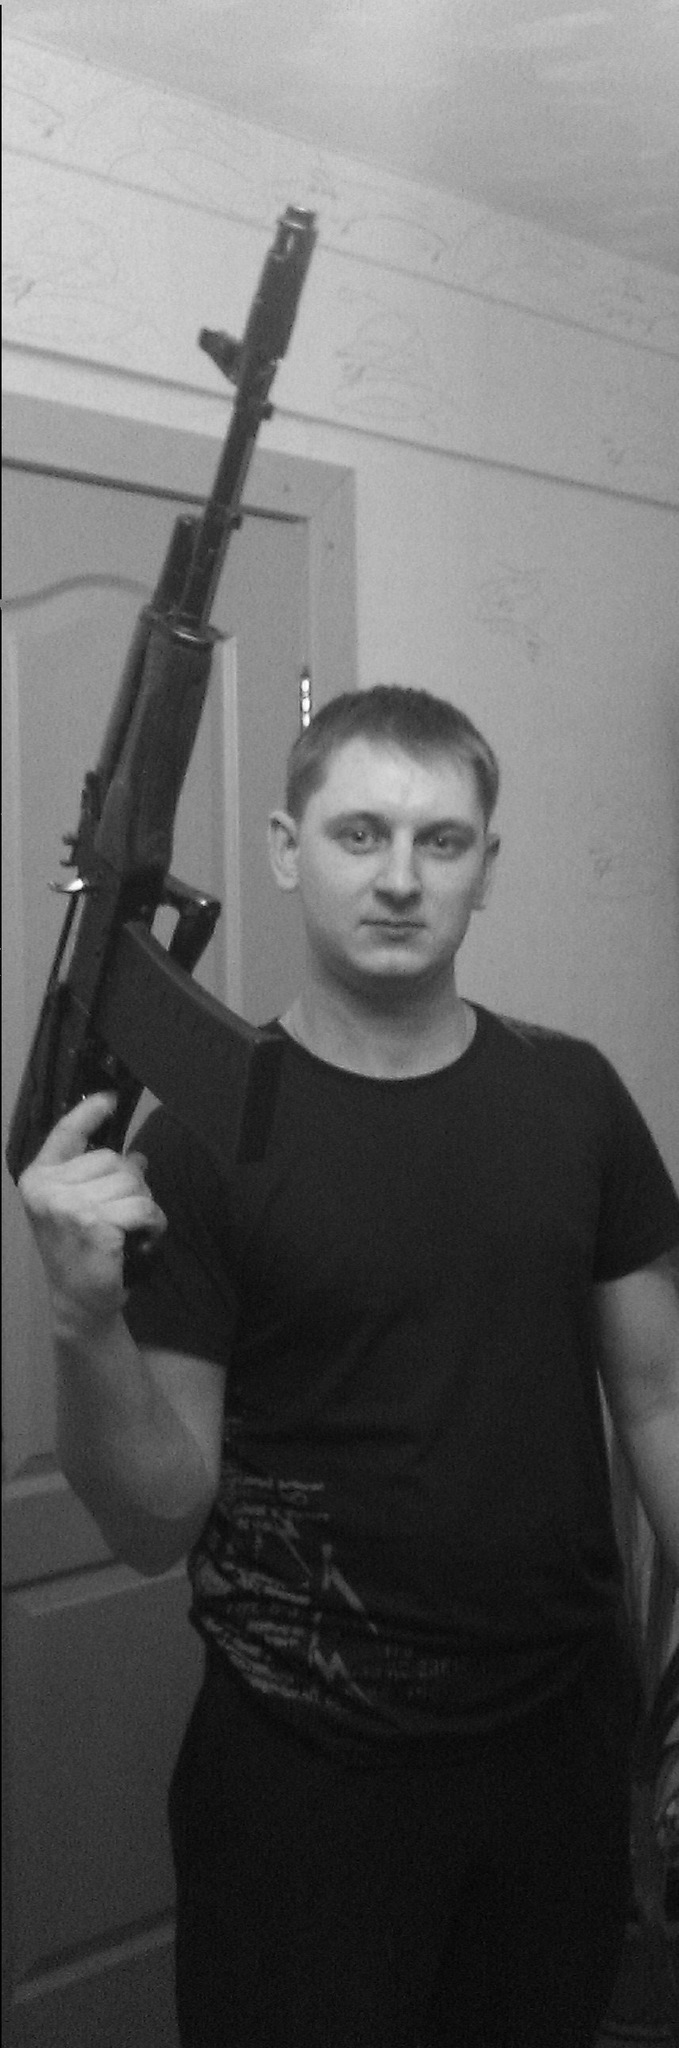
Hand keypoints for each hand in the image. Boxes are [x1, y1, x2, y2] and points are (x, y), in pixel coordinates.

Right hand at [18, 1094, 166, 1336]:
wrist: (79, 1303)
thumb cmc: (81, 1253)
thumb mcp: (82, 1208)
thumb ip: (100, 1178)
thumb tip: (138, 1158)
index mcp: (39, 1179)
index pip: (65, 1134)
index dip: (89, 1113)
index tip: (110, 1098)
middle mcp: (48, 1189)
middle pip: (113, 1159)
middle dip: (131, 1182)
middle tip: (127, 1212)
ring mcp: (69, 1206)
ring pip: (132, 1182)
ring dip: (144, 1203)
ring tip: (133, 1227)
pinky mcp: (95, 1224)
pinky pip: (143, 1206)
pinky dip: (154, 1220)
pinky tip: (146, 1235)